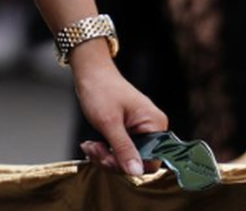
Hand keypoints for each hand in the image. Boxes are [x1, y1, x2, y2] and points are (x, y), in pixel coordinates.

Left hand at [70, 45, 166, 177]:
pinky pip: (121, 150)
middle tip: (94, 150)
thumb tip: (136, 172)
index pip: (151, 161)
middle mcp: (152, 128)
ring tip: (90, 146)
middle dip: (111, 160)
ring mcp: (140, 130)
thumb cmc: (101, 89)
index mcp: (155, 124)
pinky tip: (92, 145)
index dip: (129, 165)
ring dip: (105, 156)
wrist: (90, 72)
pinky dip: (105, 151)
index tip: (108, 158)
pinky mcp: (130, 131)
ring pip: (126, 158)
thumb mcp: (109, 123)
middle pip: (137, 161)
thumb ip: (123, 149)